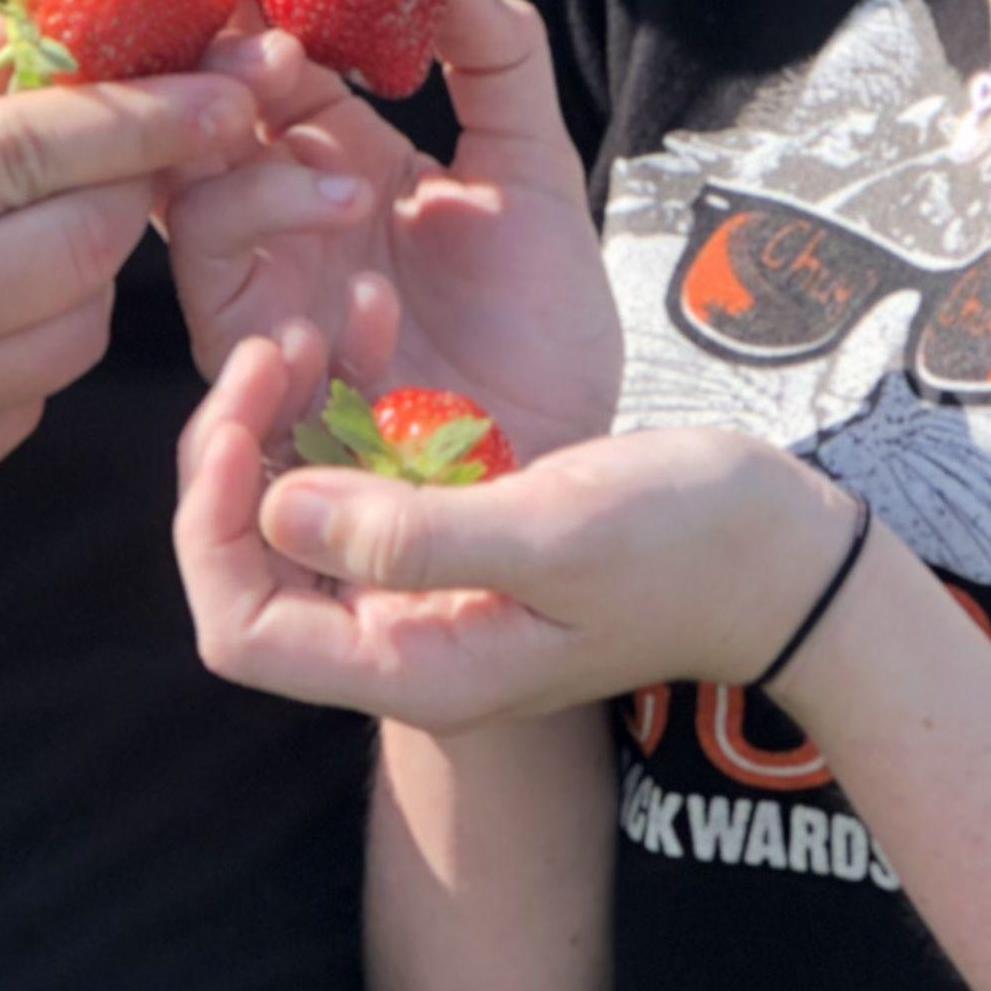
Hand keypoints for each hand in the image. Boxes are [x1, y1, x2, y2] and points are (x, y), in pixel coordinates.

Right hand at [0, 7, 265, 598]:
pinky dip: (20, 359)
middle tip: (137, 151)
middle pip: (81, 243)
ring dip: (76, 278)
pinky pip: (17, 413)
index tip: (240, 77)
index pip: (40, 145)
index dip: (157, 108)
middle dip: (128, 188)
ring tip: (13, 240)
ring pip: (69, 337)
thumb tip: (36, 25)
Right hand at [161, 0, 621, 473]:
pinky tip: (356, 277)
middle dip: (219, 64)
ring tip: (346, 179)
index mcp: (337, 154)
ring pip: (187, 203)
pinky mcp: (263, 373)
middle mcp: (281, 215)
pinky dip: (271, 271)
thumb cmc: (542, 327)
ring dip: (250, 171)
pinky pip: (220, 305)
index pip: (264, 51)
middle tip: (272, 33)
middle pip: (197, 117)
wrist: (567, 456)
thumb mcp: (533, 164)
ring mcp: (263, 290)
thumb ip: (494, 54)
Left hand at [174, 326, 863, 733]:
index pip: (242, 631)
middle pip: (250, 566)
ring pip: (294, 510)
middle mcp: (403, 637)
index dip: (208, 528)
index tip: (238, 419)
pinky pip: (357, 472)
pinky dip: (343, 405)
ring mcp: (425, 585)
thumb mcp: (551, 534)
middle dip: (235, 456)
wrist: (781, 549)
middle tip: (273, 347)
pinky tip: (366, 328)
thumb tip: (271, 508)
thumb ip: (412, 533)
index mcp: (415, 668)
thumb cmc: (686, 548)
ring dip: (283, 420)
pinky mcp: (452, 527)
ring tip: (317, 323)